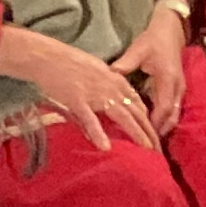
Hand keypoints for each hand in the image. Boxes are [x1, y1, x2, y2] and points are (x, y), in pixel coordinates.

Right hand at [0, 25, 153, 153]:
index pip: (138, 103)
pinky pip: (90, 119)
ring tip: (147, 150)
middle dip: (150, 132)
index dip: (148, 121)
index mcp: (115, 80)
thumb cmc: (68, 63)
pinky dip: (98, 133)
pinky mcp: (77, 100)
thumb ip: (106, 88)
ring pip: (122, 116)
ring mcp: (95, 94)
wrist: (46, 56)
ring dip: (136, 134)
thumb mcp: (95, 72)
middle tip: (159, 150)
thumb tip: (113, 106)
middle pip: (136, 112)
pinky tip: (106, 147)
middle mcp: (110, 87)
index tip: (155, 136)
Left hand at [111, 0, 189, 142]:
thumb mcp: (138, 49)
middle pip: (171, 118)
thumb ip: (124, 64)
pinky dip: (164, 122)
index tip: (141, 136)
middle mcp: (177, 87)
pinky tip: (152, 130)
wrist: (171, 29)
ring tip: (150, 145)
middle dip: (159, 134)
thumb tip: (109, 76)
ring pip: (174, 116)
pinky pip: (173, 111)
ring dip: (162, 130)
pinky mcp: (177, 89)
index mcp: (167, 78)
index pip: (163, 108)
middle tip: (147, 150)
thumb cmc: (153, 39)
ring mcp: (179, 89)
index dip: (153, 124)